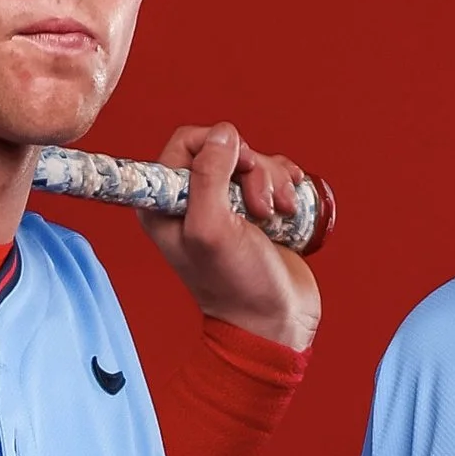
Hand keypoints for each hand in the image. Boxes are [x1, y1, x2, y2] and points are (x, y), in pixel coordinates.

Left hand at [137, 121, 320, 351]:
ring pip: (253, 159)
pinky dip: (286, 184)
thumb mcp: (212, 229)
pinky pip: (272, 173)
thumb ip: (208, 176)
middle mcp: (191, 200)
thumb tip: (223, 134)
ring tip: (276, 214)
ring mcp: (225, 203)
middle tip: (259, 206)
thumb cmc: (237, 285)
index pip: (187, 141)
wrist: (274, 322)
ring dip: (272, 180)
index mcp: (164, 203)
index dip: (217, 148)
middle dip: (251, 169)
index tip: (236, 175)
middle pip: (225, 147)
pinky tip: (290, 208)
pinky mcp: (255, 209)